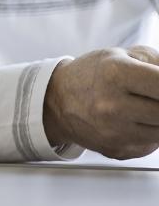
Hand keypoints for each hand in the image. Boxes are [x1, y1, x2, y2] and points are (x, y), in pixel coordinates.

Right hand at [44, 46, 158, 158]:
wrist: (57, 102)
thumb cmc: (92, 75)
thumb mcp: (123, 55)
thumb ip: (158, 63)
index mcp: (115, 74)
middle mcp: (113, 105)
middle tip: (155, 97)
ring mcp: (115, 131)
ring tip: (147, 107)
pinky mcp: (118, 150)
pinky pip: (152, 144)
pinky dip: (151, 132)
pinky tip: (137, 121)